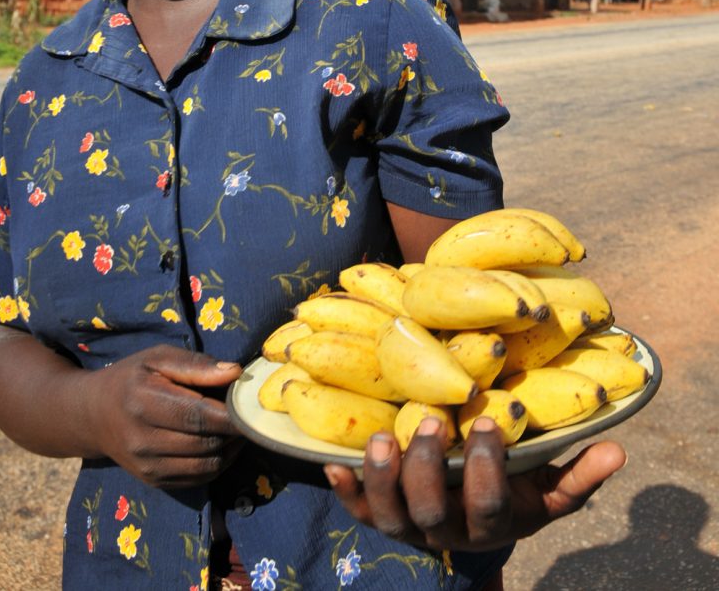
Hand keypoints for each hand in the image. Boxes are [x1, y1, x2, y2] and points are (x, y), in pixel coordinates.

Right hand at [83, 344, 243, 487]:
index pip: (197, 416)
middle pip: (204, 442)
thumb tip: (234, 373)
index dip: (230, 415)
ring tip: (239, 429)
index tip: (251, 405)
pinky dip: (218, 463)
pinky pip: (198, 479)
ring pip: (206, 465)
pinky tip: (223, 444)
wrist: (93, 415)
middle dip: (234, 431)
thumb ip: (195, 365)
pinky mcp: (154, 482)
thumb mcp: (157, 358)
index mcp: (143, 403)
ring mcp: (147, 467)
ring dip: (231, 449)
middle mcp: (143, 441)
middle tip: (249, 415)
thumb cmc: (131, 378)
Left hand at [324, 416, 626, 552]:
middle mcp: (444, 530)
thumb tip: (617, 449)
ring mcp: (406, 525)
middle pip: (433, 511)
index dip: (486, 470)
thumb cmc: (513, 496)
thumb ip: (579, 475)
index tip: (489, 422)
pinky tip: (333, 463)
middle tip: (433, 421)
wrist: (468, 525)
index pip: (488, 504)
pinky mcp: (376, 515)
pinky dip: (345, 488)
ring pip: (389, 514)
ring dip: (384, 477)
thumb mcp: (548, 493)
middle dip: (430, 467)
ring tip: (383, 437)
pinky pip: (355, 509)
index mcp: (489, 522)